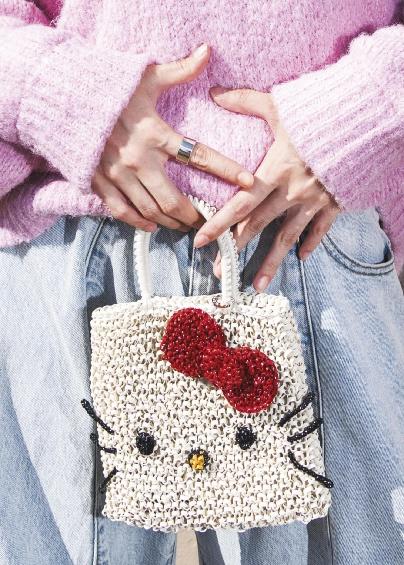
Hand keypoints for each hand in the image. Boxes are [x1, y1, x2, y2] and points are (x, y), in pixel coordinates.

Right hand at [93, 45, 253, 231]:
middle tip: (207, 221)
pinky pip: (122, 212)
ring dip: (171, 223)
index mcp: (155, 133)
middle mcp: (138, 160)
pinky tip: (152, 227)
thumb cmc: (109, 87)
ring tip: (185, 226)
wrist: (63, 97)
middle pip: (174, 200)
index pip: (199, 156)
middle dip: (194, 215)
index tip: (248, 183)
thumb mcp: (146, 77)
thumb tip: (207, 52)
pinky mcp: (99, 183)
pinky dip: (139, 222)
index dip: (226, 170)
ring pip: (150, 211)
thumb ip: (179, 70)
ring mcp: (117, 175)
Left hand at [193, 87, 339, 290]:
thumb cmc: (320, 112)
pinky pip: (320, 229)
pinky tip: (302, 258)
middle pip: (258, 226)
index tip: (200, 242)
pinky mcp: (334, 203)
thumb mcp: (281, 104)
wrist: (367, 121)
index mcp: (274, 172)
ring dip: (271, 263)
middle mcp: (291, 193)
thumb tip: (215, 92)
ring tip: (257, 286)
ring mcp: (314, 202)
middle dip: (236, 249)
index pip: (238, 205)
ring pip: (287, 238)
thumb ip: (246, 102)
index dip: (218, 224)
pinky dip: (311, 243)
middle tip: (219, 271)